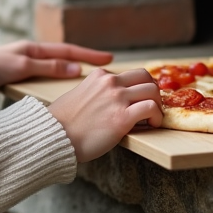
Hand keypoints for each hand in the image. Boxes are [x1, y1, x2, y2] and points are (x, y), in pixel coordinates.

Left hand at [0, 40, 113, 100]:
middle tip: (109, 71)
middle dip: (87, 64)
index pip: (69, 51)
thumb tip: (77, 68)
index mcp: (35, 49)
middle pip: (67, 60)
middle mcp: (34, 57)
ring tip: (93, 86)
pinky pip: (47, 83)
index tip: (109, 59)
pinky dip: (60, 87)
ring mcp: (29, 69)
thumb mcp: (22, 66)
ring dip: (75, 77)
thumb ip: (49, 67)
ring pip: (59, 72)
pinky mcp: (23, 82)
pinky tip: (67, 97)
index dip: (89, 55)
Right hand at [47, 68, 162, 161]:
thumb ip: (95, 91)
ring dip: (157, 104)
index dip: (138, 88)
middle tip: (151, 106)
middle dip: (152, 91)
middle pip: (146, 77)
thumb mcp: (78, 94)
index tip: (139, 100)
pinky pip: (151, 108)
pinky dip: (157, 116)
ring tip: (152, 117)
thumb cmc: (63, 122)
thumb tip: (107, 99)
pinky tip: (152, 124)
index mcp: (99, 76)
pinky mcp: (122, 117)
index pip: (130, 75)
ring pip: (152, 90)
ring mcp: (117, 98)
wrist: (54, 137)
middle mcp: (109, 82)